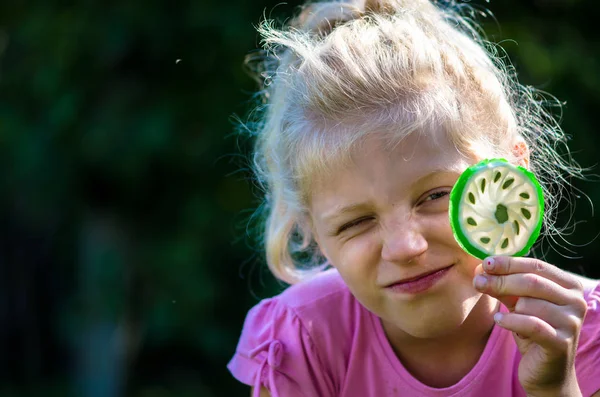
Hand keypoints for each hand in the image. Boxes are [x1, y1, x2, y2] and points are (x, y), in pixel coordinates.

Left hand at [473, 256, 586, 395]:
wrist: (546, 371)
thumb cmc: (532, 331)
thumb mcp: (518, 304)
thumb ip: (504, 286)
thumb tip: (482, 270)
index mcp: (570, 286)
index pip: (536, 266)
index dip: (509, 263)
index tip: (486, 263)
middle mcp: (576, 302)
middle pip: (532, 282)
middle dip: (501, 280)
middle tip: (478, 282)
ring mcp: (571, 323)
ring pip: (530, 303)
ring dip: (508, 307)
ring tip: (502, 315)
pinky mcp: (562, 343)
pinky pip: (530, 324)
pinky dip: (511, 321)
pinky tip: (500, 321)